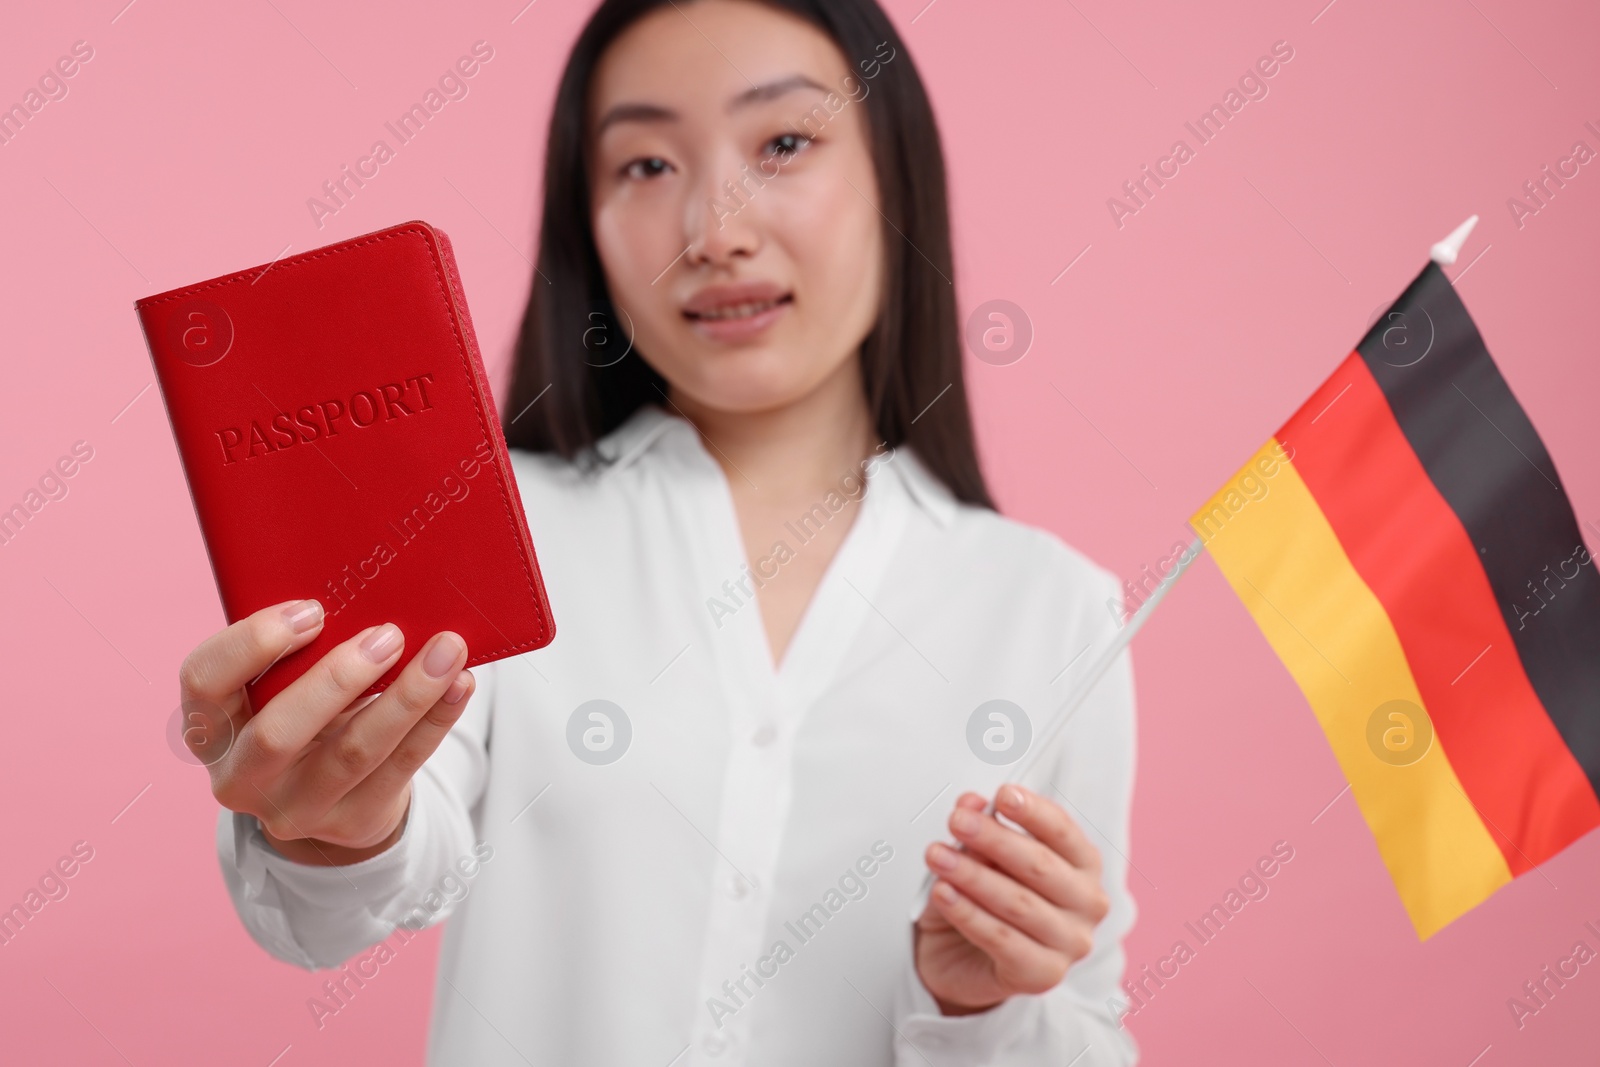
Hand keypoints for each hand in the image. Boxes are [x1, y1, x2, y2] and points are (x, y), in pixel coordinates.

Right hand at [177, 599, 474, 865]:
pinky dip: (436, 720)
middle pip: (278, 732)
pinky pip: (401, 767)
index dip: (253, 643)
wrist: (334, 792)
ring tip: (446, 651)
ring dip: (406, 697)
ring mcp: (295, 809)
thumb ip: (302, 648)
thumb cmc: (305, 710)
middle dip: (338, 679)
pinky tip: (459, 684)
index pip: (204, 681)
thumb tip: (371, 590)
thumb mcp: (284, 683)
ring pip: (354, 752)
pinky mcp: (351, 821)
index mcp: (210, 725)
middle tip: (388, 635)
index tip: (313, 610)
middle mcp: (240, 775)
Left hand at [914, 785, 1109, 1014]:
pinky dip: (968, 913)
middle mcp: (1087, 903)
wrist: (965, 958)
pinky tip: (944, 893)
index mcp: (1082, 865)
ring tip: (937, 856)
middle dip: (994, 839)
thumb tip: (971, 803)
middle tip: (957, 821)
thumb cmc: (984, 900)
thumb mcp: (978, 857)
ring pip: (1018, 903)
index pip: (1063, 831)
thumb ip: (980, 830)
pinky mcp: (1043, 975)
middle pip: (1040, 865)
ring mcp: (1070, 943)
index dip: (1033, 811)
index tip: (1003, 794)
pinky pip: (1001, 939)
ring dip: (973, 875)